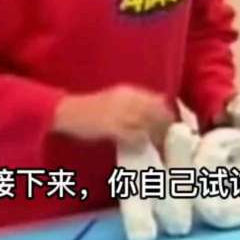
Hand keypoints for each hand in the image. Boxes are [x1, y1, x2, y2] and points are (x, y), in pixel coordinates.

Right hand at [53, 85, 173, 147]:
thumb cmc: (91, 107)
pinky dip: (140, 142)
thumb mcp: (116, 98)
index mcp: (129, 92)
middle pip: (156, 113)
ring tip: (158, 146)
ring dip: (155, 136)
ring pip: (148, 124)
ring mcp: (120, 113)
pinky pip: (134, 136)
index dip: (167, 113)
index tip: (170, 125)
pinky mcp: (112, 127)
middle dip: (165, 126)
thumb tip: (154, 110)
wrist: (68, 111)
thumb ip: (134, 102)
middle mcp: (128, 100)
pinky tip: (141, 147)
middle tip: (167, 139)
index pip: (158, 100)